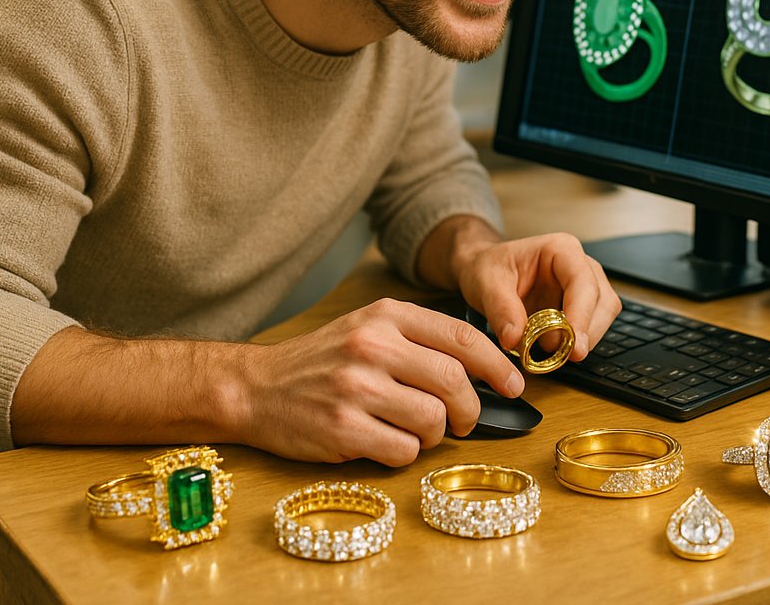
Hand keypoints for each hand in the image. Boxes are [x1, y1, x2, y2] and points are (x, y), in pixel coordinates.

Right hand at [242, 298, 523, 465]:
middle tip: (466, 421)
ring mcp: (356, 387)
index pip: (461, 337)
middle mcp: (373, 346)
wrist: (255, 387)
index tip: (514, 384)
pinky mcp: (342, 429)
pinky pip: (403, 451)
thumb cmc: (322, 360)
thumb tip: (482, 367)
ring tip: (418, 431)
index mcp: (385, 315)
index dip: (497, 364)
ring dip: (436, 434)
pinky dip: (406, 454)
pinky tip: (387, 443)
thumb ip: (419, 339)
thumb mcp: (369, 329)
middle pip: (454, 381)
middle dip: (471, 408)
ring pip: (433, 420)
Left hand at [430, 221, 620, 362]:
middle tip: (561, 356)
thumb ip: (500, 309)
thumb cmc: (489, 268)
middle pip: (602, 302)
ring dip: (581, 341)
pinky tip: (551, 349)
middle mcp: (580, 266)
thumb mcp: (486, 283)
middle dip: (586, 332)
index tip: (574, 345)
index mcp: (561, 250)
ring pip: (602, 318)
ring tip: (548, 351)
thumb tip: (515, 339)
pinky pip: (589, 330)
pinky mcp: (580, 308)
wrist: (484, 271)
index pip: (583, 282)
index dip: (582, 315)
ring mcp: (584, 288)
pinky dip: (574, 344)